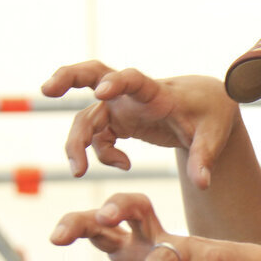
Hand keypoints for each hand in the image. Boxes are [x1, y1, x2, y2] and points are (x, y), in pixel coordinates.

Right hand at [41, 60, 237, 188]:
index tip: (101, 91)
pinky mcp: (118, 121)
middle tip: (46, 90)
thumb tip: (203, 184)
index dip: (116, 82)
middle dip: (67, 78)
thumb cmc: (210, 115)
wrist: (206, 107)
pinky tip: (125, 165)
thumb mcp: (213, 136)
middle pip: (92, 75)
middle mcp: (131, 95)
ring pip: (86, 117)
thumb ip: (205, 159)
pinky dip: (103, 154)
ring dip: (77, 142)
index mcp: (156, 91)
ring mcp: (121, 107)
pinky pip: (98, 137)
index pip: (132, 79)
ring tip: (79, 172)